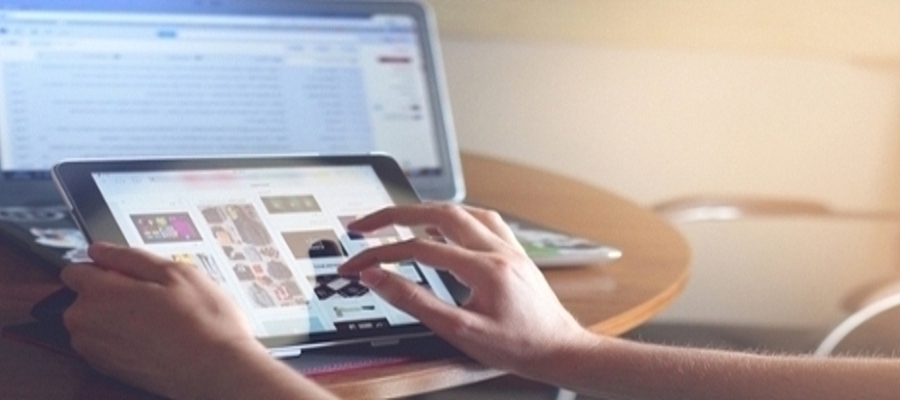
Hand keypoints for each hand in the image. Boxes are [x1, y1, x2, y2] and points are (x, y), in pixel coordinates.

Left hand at [60, 243, 268, 398]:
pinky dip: (124, 337)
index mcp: (99, 293)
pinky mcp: (106, 369)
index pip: (75, 268)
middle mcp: (86, 323)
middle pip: (85, 295)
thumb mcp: (175, 272)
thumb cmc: (203, 323)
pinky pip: (106, 342)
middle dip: (112, 291)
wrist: (217, 371)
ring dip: (119, 315)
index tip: (131, 272)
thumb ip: (130, 257)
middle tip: (154, 296)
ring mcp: (94, 350)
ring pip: (96, 319)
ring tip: (159, 318)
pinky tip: (155, 336)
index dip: (106, 266)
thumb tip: (100, 250)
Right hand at [338, 204, 592, 375]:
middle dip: (396, 214)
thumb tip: (380, 278)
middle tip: (366, 224)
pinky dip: (454, 217)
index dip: (381, 253)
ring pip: (462, 211)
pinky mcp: (514, 252)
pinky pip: (481, 219)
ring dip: (425, 211)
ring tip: (398, 220)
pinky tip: (445, 226)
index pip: (419, 248)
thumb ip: (416, 302)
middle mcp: (498, 249)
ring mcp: (508, 247)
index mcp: (484, 268)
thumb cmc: (517, 347)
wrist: (560, 351)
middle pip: (438, 213)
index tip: (357, 265)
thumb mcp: (459, 332)